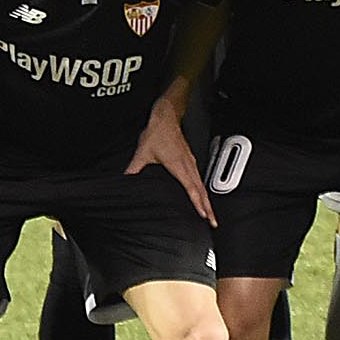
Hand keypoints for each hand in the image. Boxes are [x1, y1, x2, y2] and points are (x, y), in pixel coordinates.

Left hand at [126, 105, 214, 224]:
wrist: (166, 117)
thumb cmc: (158, 132)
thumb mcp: (143, 152)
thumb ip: (134, 168)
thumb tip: (126, 180)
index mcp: (179, 166)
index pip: (192, 189)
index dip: (198, 203)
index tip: (204, 215)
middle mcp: (188, 165)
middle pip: (201, 190)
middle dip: (208, 208)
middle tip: (213, 222)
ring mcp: (191, 162)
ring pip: (202, 185)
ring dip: (206, 200)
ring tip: (209, 214)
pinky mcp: (190, 159)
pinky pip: (199, 178)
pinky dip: (202, 190)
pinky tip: (200, 195)